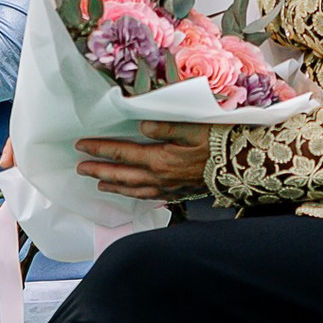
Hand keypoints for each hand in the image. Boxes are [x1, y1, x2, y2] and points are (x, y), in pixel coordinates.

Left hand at [76, 119, 215, 200]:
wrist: (243, 164)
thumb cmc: (219, 141)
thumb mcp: (193, 127)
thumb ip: (165, 126)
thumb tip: (140, 125)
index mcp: (160, 159)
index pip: (122, 153)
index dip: (100, 149)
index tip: (81, 146)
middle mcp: (161, 177)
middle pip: (122, 175)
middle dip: (99, 170)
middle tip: (79, 168)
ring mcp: (169, 188)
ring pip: (134, 189)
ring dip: (114, 185)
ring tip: (98, 183)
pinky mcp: (179, 192)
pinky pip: (150, 197)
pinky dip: (135, 195)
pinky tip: (132, 193)